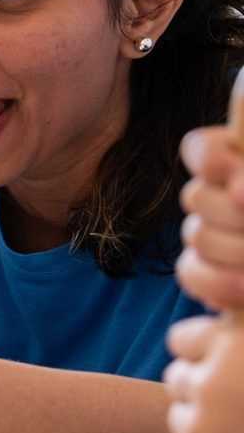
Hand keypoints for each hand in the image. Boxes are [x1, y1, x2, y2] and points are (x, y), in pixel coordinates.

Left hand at [165, 315, 243, 432]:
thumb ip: (242, 324)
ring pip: (180, 417)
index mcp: (242, 336)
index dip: (214, 357)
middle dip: (208, 390)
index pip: (181, 340)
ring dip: (208, 424)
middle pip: (177, 378)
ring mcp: (207, 422)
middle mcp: (220, 377)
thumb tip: (212, 307)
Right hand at [176, 126, 243, 310]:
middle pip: (196, 196)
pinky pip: (192, 273)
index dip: (212, 161)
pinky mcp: (210, 273)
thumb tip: (239, 189)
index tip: (242, 185)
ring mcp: (214, 234)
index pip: (202, 149)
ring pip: (195, 236)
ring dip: (234, 251)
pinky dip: (220, 283)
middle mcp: (225, 195)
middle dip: (232, 215)